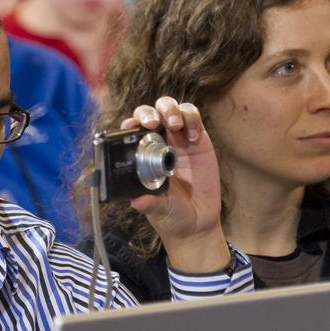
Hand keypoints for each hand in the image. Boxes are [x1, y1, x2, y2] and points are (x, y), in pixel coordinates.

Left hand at [121, 97, 229, 270]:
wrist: (197, 222)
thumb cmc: (170, 214)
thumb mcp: (157, 210)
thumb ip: (148, 203)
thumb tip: (136, 200)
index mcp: (141, 156)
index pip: (131, 130)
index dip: (131, 123)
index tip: (133, 127)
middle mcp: (157, 143)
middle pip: (150, 112)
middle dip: (149, 111)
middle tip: (153, 123)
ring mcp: (178, 139)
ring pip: (170, 108)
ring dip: (171, 110)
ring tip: (175, 125)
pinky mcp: (198, 139)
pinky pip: (194, 118)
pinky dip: (192, 119)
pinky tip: (193, 137)